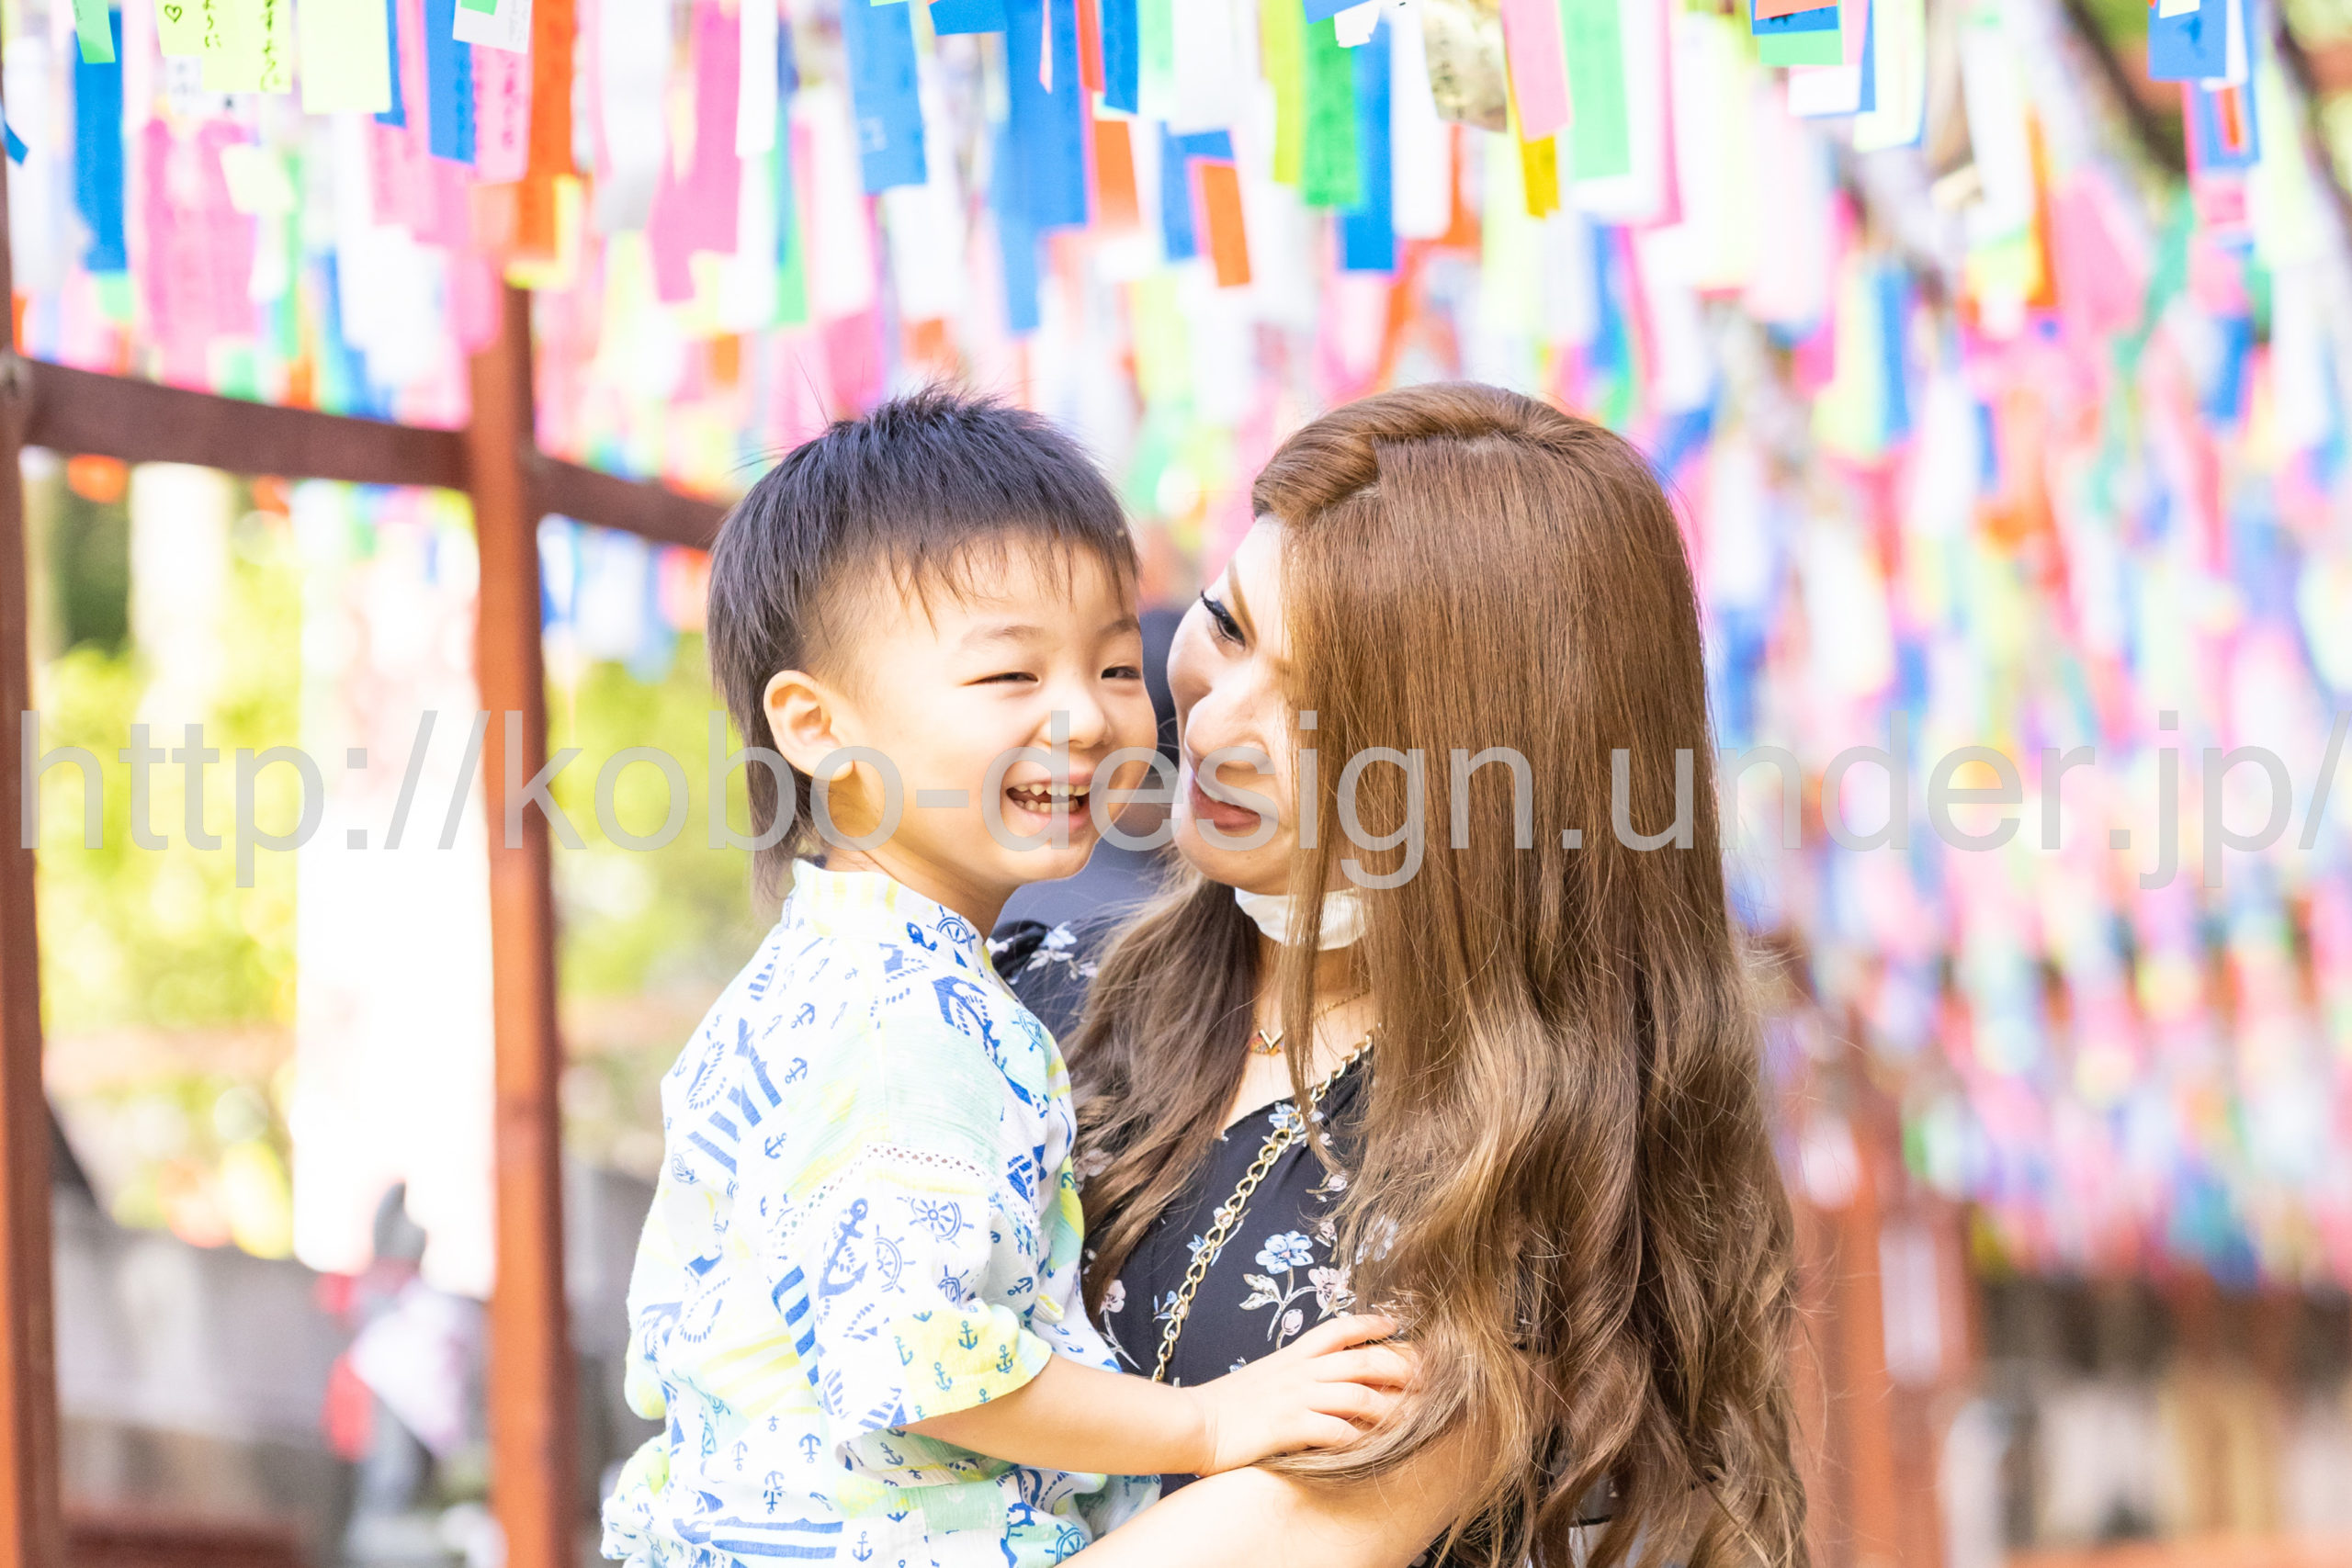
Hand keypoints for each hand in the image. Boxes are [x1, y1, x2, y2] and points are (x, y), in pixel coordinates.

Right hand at [1181, 1314, 1415, 1474]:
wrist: (1195, 1422)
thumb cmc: (1228, 1405)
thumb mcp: (1265, 1375)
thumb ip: (1295, 1372)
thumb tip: (1323, 1376)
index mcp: (1294, 1356)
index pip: (1340, 1329)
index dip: (1371, 1324)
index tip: (1396, 1324)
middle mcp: (1301, 1371)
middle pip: (1363, 1360)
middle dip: (1400, 1367)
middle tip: (1428, 1377)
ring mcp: (1297, 1398)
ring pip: (1358, 1394)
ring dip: (1389, 1407)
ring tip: (1411, 1420)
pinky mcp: (1290, 1427)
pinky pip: (1337, 1431)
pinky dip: (1360, 1440)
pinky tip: (1373, 1449)